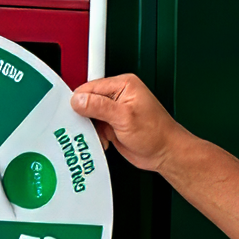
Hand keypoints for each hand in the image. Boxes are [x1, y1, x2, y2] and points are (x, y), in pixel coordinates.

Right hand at [71, 74, 186, 171]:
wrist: (165, 153)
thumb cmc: (155, 133)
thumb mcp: (124, 117)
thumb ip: (100, 107)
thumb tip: (78, 99)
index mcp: (123, 85)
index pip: (91, 87)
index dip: (80, 100)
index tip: (73, 113)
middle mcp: (118, 96)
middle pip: (88, 101)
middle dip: (85, 116)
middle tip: (86, 127)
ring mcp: (115, 111)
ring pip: (89, 116)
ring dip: (90, 128)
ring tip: (97, 136)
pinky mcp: (112, 125)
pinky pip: (95, 128)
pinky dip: (95, 136)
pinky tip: (103, 141)